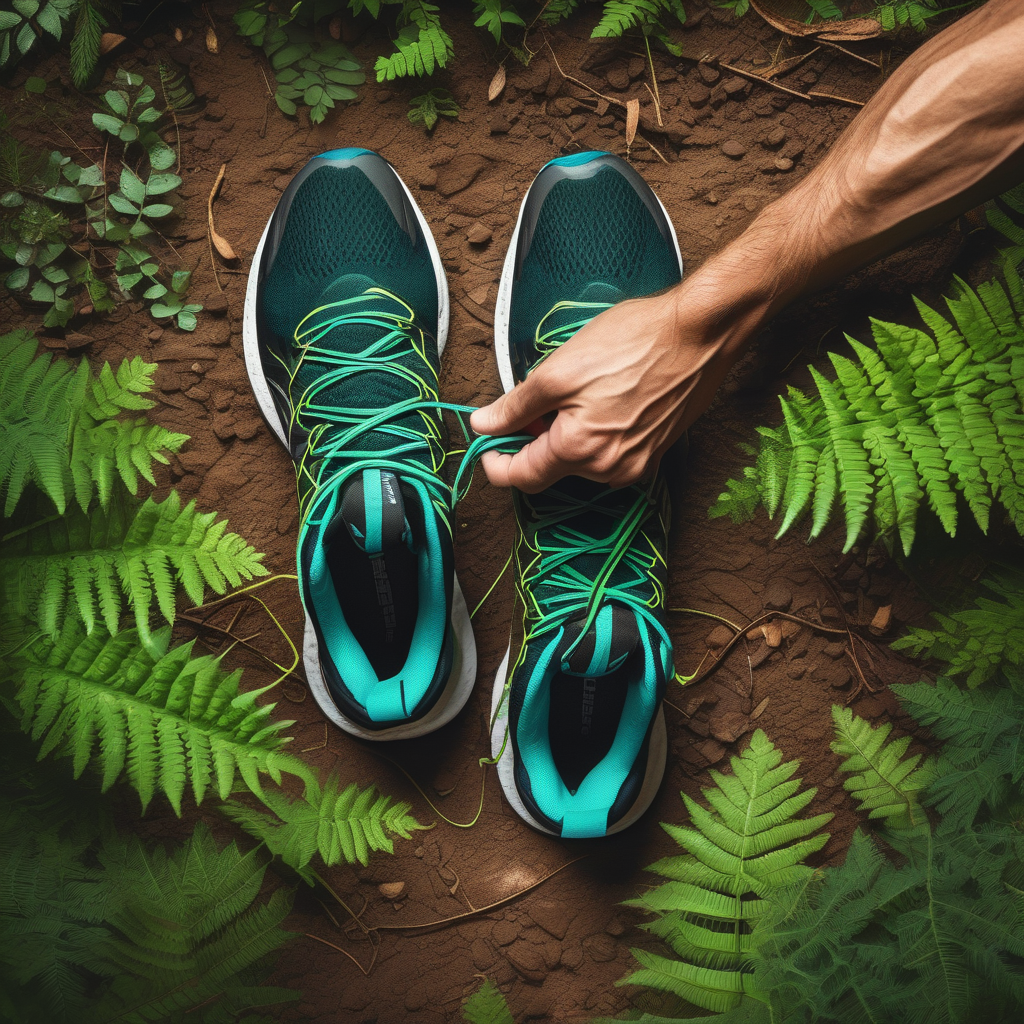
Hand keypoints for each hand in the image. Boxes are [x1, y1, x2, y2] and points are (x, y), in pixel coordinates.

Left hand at [469, 284, 750, 492]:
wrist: (699, 334)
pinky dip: (594, 437)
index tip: (488, 445)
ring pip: (580, 463)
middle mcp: (608, 470)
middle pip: (551, 469)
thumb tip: (482, 424)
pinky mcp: (654, 453)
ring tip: (580, 393)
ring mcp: (636, 465)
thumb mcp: (559, 370)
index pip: (522, 477)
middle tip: (538, 400)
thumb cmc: (633, 344)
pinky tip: (603, 402)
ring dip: (567, 437)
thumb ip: (516, 405)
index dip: (496, 463)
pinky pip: (609, 456)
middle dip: (536, 440)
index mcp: (578, 451)